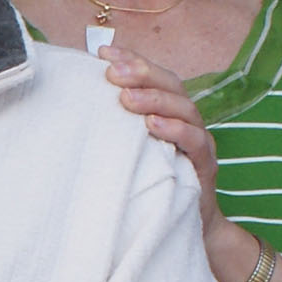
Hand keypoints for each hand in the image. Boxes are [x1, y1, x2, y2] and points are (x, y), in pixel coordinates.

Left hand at [101, 50, 250, 263]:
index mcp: (168, 111)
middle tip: (112, 72)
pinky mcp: (205, 165)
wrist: (188, 228)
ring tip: (126, 98)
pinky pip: (195, 141)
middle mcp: (186, 120)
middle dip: (141, 73)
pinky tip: (152, 126)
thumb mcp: (130, 151)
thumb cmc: (152, 184)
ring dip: (154, 99)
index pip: (153, 76)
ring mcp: (198, 141)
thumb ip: (116, 126)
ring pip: (184, 109)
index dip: (132, 59)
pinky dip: (175, 130)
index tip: (101, 53)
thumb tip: (76, 105)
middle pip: (170, 85)